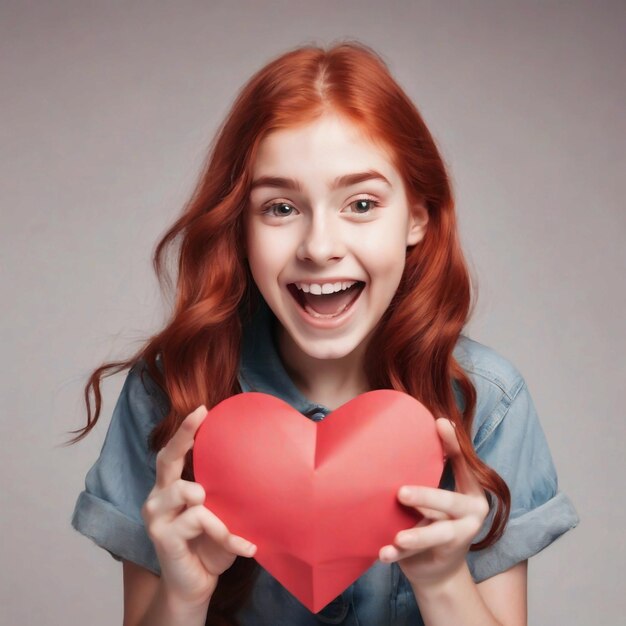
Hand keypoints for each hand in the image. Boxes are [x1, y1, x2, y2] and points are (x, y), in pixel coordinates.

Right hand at [141, 405, 256, 609]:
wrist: (196, 586)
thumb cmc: (209, 545)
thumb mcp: (221, 513)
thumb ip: (225, 493)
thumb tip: (257, 464)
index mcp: (170, 488)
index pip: (173, 453)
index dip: (185, 430)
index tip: (202, 409)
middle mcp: (158, 497)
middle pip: (166, 460)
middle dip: (183, 436)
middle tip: (200, 416)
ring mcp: (157, 517)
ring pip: (188, 491)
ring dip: (217, 508)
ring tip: (232, 527)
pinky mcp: (163, 538)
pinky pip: (201, 522)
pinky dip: (227, 534)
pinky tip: (246, 548)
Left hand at [379, 418, 488, 589]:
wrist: (439, 570)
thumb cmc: (433, 518)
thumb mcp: (436, 494)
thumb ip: (429, 471)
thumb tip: (400, 430)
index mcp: (471, 489)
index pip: (463, 462)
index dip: (453, 443)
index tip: (440, 422)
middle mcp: (472, 511)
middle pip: (450, 501)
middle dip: (426, 496)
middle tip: (401, 493)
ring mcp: (460, 536)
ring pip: (439, 533)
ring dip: (417, 534)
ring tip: (398, 538)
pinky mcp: (443, 556)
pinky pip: (417, 555)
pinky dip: (398, 555)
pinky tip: (382, 554)